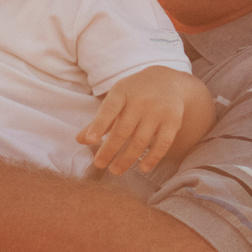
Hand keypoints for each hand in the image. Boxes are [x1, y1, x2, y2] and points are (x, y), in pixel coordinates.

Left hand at [80, 66, 211, 173]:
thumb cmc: (135, 93)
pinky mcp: (172, 121)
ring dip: (127, 158)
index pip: (109, 109)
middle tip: (99, 164)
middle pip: (123, 130)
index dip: (99, 125)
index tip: (90, 141)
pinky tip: (143, 168)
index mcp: (123, 92)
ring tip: (115, 170)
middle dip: (110, 150)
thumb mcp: (117, 99)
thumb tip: (79, 140)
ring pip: (141, 140)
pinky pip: (163, 143)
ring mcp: (158, 111)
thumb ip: (99, 120)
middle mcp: (141, 100)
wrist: (168, 81)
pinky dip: (153, 157)